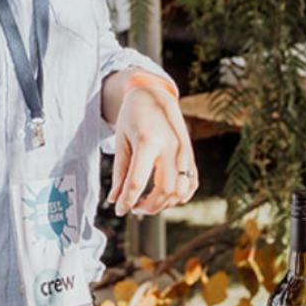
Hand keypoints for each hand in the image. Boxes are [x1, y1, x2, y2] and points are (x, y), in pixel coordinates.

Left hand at [107, 82, 197, 216]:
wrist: (155, 94)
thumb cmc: (133, 116)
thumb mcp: (121, 140)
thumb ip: (120, 172)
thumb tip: (114, 200)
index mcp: (148, 141)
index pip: (137, 181)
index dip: (127, 201)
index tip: (119, 211)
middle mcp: (171, 148)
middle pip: (165, 190)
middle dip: (149, 207)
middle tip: (134, 208)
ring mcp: (185, 152)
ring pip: (181, 191)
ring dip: (164, 204)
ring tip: (146, 202)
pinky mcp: (191, 155)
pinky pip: (191, 184)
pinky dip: (180, 196)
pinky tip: (164, 196)